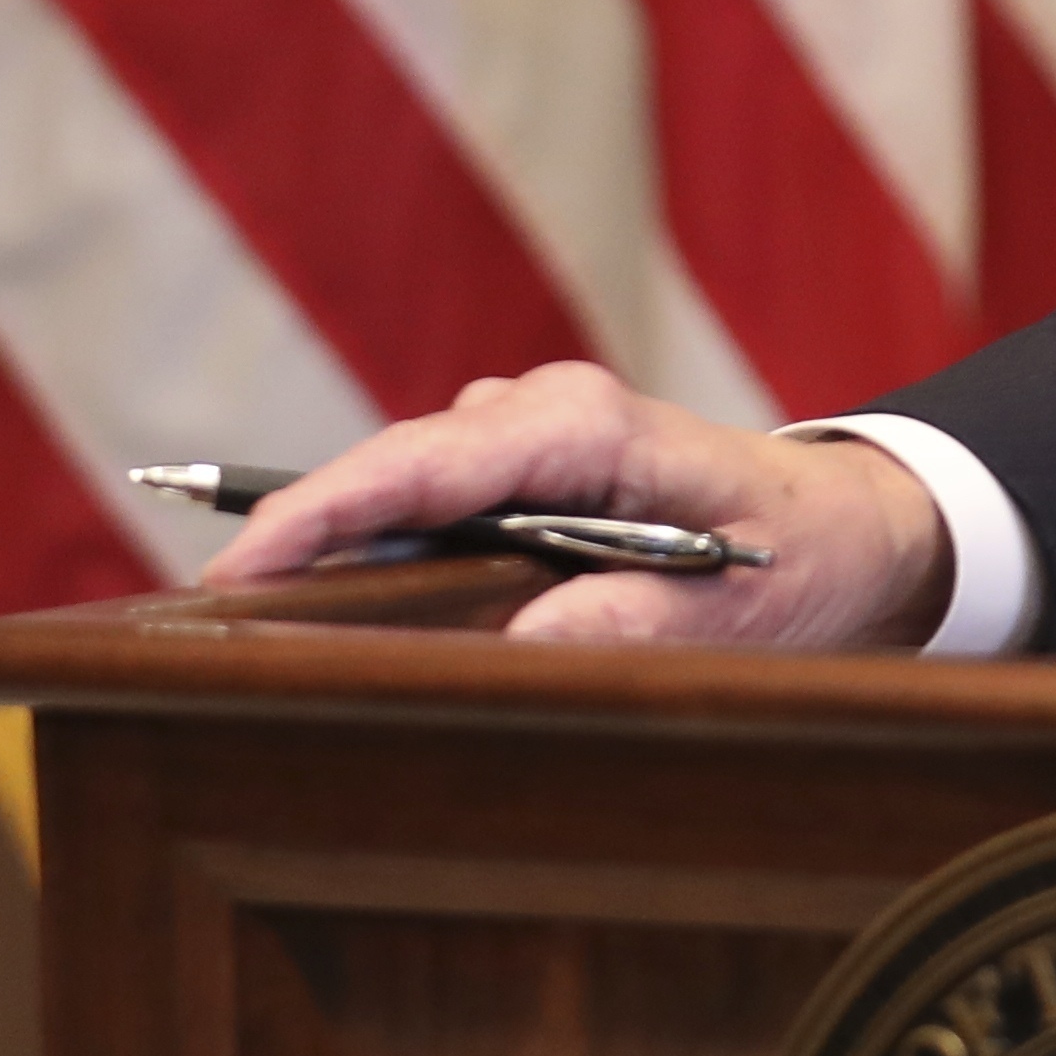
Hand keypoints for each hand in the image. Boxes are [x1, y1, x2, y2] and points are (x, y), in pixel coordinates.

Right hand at [203, 361, 956, 652]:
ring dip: (326, 554)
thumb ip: (641, 617)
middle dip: (293, 538)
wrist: (852, 524)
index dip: (324, 512)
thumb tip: (526, 641)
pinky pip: (419, 512)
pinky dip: (370, 558)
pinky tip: (323, 621)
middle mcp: (540, 415)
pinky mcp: (513, 475)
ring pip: (393, 494)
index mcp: (588, 425)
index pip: (427, 461)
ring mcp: (520, 439)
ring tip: (241, 635)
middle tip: (203, 629)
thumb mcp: (743, 608)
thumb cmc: (804, 556)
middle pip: (386, 474)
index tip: (238, 568)